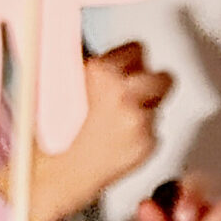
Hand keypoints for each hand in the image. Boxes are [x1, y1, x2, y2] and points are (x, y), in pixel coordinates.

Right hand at [0, 43, 171, 220]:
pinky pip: (155, 127)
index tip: (126, 68)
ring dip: (149, 104)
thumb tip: (112, 57)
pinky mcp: (149, 142)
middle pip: (161, 75)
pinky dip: (143, 130)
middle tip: (133, 92)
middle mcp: (123, 93)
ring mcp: (139, 119)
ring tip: (125, 115)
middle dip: (150, 82)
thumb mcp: (69, 87)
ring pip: (161, 101)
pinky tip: (122, 136)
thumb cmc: (59, 132)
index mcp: (100, 72)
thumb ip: (96, 70)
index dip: (131, 61)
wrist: (62, 170)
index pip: (137, 49)